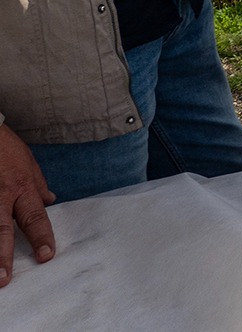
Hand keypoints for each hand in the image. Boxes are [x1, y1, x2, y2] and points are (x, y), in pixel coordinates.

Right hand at [0, 124, 55, 287]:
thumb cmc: (4, 147)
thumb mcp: (28, 162)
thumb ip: (38, 185)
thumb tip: (50, 201)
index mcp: (21, 188)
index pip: (35, 217)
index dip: (41, 238)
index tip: (46, 256)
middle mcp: (1, 195)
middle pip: (2, 230)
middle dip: (3, 256)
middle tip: (4, 279)